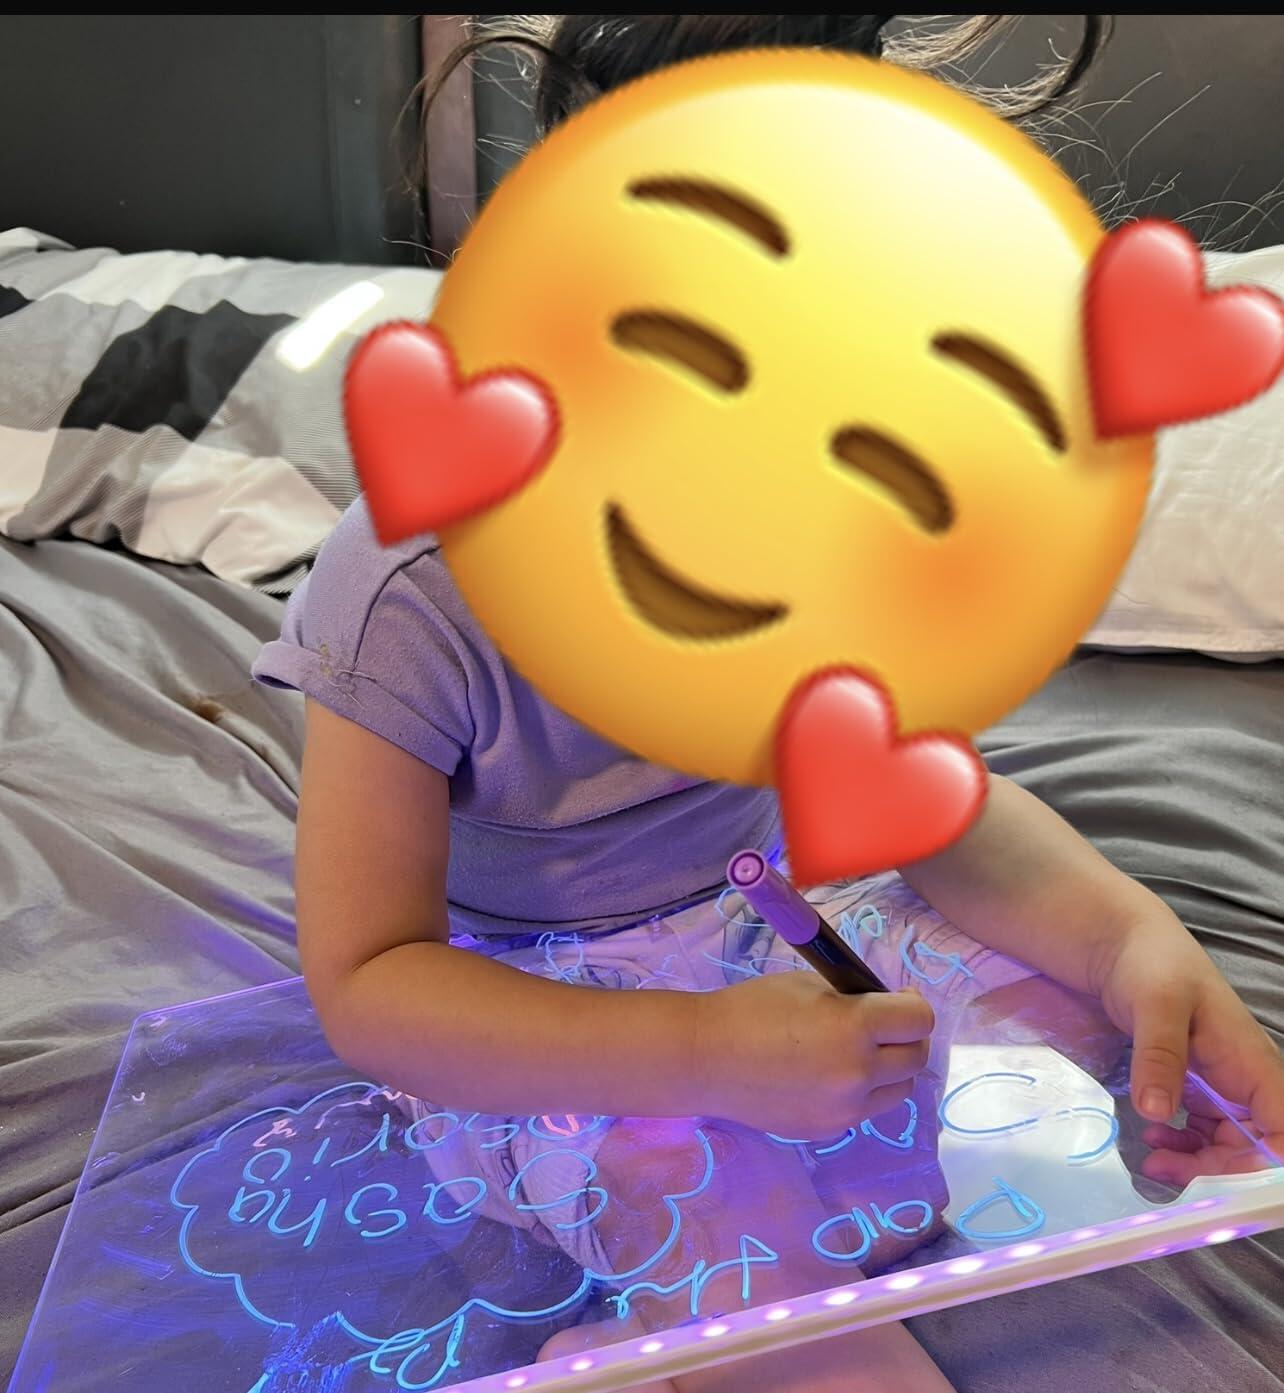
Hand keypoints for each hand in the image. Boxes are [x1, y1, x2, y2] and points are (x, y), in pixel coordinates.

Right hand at [692, 969, 934, 1138]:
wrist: (705, 1058)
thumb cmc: (752, 1008)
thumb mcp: (809, 986)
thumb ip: (853, 999)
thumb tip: (883, 1010)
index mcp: (856, 1027)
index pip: (920, 1019)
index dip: (913, 1004)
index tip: (898, 998)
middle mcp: (860, 1073)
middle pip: (916, 1057)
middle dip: (905, 1036)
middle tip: (882, 1025)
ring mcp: (846, 1109)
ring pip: (898, 1090)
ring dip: (889, 1069)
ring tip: (857, 1054)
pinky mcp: (828, 1131)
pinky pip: (864, 1110)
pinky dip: (859, 1092)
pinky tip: (825, 1076)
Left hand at [1091, 908, 1283, 1184]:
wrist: (1117, 941)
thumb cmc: (1149, 963)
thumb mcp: (1155, 1003)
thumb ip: (1160, 1054)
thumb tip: (1156, 1111)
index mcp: (1252, 1063)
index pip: (1283, 1132)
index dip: (1265, 1166)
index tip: (1225, 1185)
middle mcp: (1243, 1079)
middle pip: (1254, 1147)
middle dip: (1219, 1170)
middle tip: (1166, 1170)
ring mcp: (1218, 1082)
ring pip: (1227, 1143)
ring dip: (1198, 1162)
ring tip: (1153, 1158)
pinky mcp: (1191, 1082)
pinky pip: (1200, 1128)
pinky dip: (1183, 1143)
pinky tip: (1152, 1137)